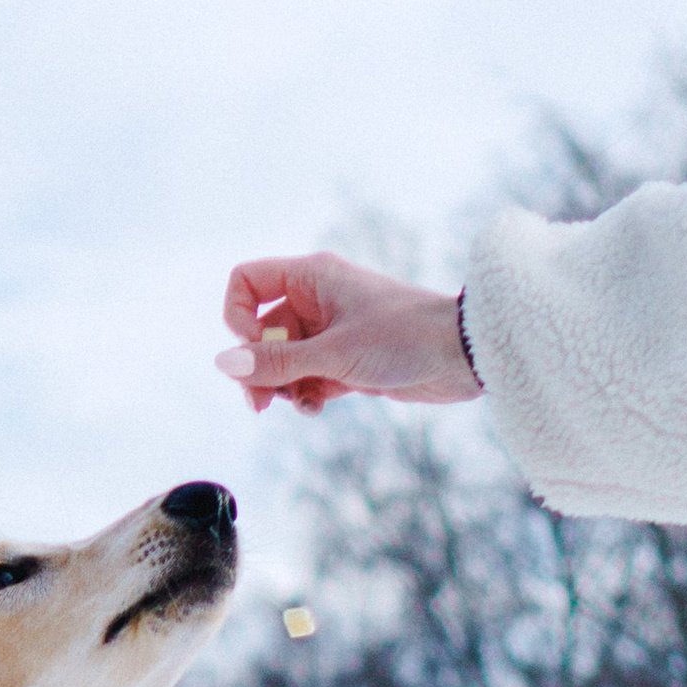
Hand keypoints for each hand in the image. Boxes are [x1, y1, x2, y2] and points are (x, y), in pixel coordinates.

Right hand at [218, 252, 480, 414]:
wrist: (462, 356)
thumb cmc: (405, 338)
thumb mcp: (333, 353)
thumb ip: (276, 361)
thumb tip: (224, 364)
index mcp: (311, 277)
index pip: (247, 282)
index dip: (238, 318)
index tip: (253, 349)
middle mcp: (317, 299)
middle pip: (261, 330)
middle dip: (257, 368)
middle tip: (260, 404)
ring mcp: (332, 331)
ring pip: (283, 359)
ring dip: (283, 387)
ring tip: (301, 405)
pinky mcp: (347, 360)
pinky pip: (308, 377)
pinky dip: (306, 394)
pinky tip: (318, 408)